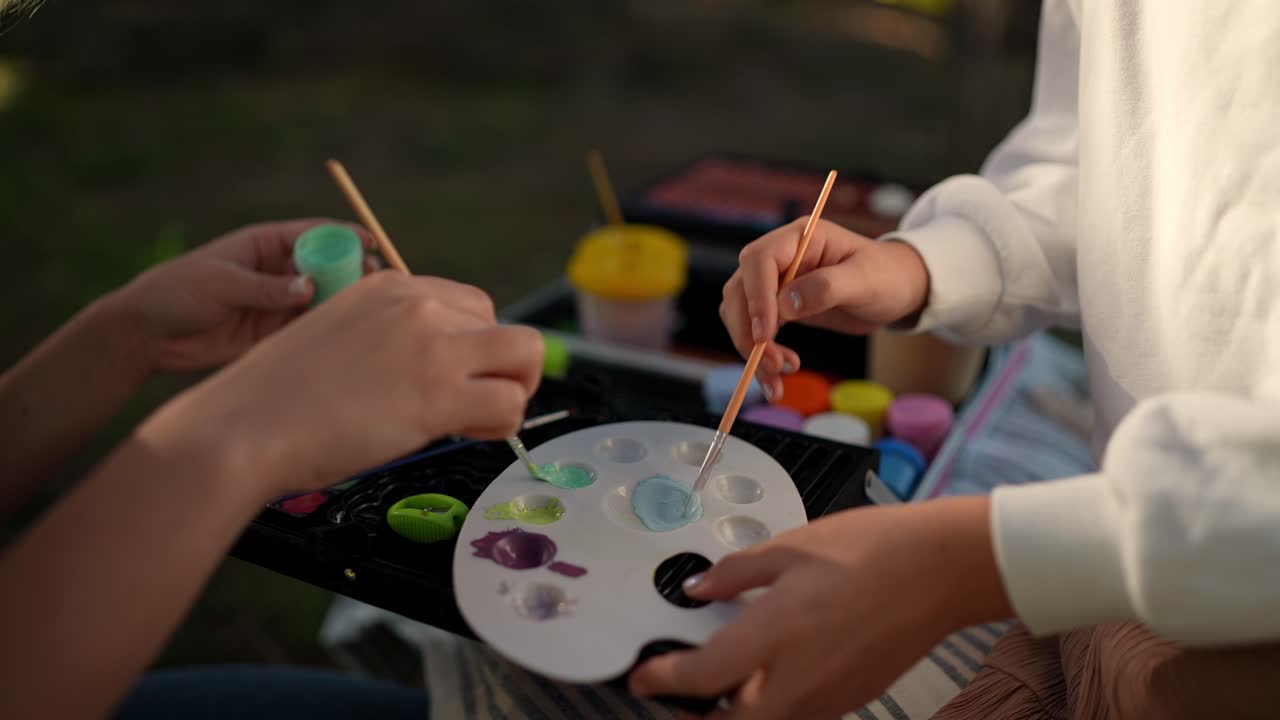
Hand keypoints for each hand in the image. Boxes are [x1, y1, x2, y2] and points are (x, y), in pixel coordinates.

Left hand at [111, 218, 377, 372]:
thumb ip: (266, 288)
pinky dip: (325, 331)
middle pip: (326, 266)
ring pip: (321, 299)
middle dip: (352, 271)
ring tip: (363, 311)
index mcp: (264, 245)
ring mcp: (276, 302)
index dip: (344, 236)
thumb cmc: (178, 292)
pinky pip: (306, 329)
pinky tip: (342, 335)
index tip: (370, 243)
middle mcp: (276, 271)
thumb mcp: (222, 284)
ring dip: (342, 303)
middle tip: (373, 281)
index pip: (313, 234)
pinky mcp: (272, 333)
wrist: (147, 334)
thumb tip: (311, 287)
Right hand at [145, 271, 543, 496]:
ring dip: (510, 393)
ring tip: (473, 423)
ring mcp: (432, 346)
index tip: (455, 380)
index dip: (474, 348)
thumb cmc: (279, 399)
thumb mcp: (341, 339)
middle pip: (505, 329)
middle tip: (469, 408)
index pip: (471, 306)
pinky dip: (503, 425)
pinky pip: (511, 403)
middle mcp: (418, 304)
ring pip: (524, 357)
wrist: (243, 428)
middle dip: (498, 370)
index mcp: (390, 287)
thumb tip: (439, 370)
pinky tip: (468, 435)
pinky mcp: (439, 393)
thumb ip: (392, 341)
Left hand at [629, 498, 1010, 719]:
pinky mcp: (851, 698)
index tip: (642, 675)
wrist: (939, 569)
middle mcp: (797, 677)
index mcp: (774, 634)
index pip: (700, 677)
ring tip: (718, 690)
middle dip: (697, 718)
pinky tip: (770, 679)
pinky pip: (799, 715)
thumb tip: (698, 589)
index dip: (661, 680)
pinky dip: (773, 707)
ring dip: (736, 716)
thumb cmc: (871, 550)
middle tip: (677, 697)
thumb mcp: (790, 548)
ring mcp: (827, 695)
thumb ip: (735, 573)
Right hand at [721, 218, 928, 398]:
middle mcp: (780, 257)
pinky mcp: (777, 308)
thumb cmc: (886, 276)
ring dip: (750, 348)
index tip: (766, 334)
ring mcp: (775, 283)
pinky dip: (758, 355)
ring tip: (777, 378)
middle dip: (748, 331)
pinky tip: (776, 376)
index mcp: (800, 238)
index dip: (757, 296)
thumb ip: (827, 288)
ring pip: (740, 314)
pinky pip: (754, 330)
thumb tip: (785, 306)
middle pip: (740, 290)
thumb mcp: (865, 280)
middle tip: (773, 366)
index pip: (760, 261)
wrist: (896, 289)